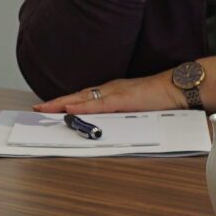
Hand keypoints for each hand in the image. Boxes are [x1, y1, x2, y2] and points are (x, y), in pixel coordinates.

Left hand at [35, 73, 179, 113]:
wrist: (176, 89)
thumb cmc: (160, 99)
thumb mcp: (135, 108)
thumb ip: (121, 114)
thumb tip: (107, 125)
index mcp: (112, 92)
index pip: (84, 97)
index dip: (65, 102)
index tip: (49, 108)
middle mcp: (110, 89)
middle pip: (78, 96)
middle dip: (57, 103)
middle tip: (38, 109)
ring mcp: (115, 93)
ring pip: (83, 99)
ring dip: (63, 104)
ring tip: (46, 109)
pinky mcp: (122, 99)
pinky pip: (98, 105)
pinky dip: (82, 107)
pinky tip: (70, 110)